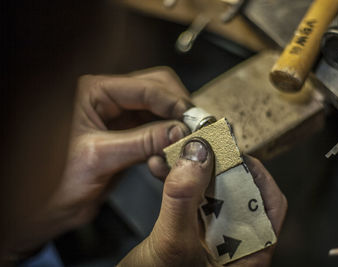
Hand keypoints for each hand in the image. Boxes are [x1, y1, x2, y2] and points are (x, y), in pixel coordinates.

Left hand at [7, 67, 191, 258]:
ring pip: (161, 108)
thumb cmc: (60, 180)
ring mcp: (121, 113)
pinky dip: (168, 138)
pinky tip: (169, 152)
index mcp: (94, 91)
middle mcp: (109, 97)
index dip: (173, 102)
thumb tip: (179, 131)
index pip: (145, 86)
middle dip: (177, 108)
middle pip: (158, 88)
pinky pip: (158, 127)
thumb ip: (142, 142)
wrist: (51, 206)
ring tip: (182, 142)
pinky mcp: (129, 131)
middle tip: (194, 128)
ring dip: (175, 124)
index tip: (193, 120)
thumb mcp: (102, 158)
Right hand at [118, 139, 286, 266]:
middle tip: (200, 144)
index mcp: (249, 256)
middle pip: (239, 193)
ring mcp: (212, 239)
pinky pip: (190, 200)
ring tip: (175, 151)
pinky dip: (177, 182)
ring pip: (211, 193)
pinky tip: (162, 168)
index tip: (232, 150)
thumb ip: (184, 198)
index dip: (255, 173)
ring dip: (192, 170)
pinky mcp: (191, 233)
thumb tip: (198, 153)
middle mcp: (235, 245)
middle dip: (216, 165)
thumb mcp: (172, 245)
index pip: (269, 204)